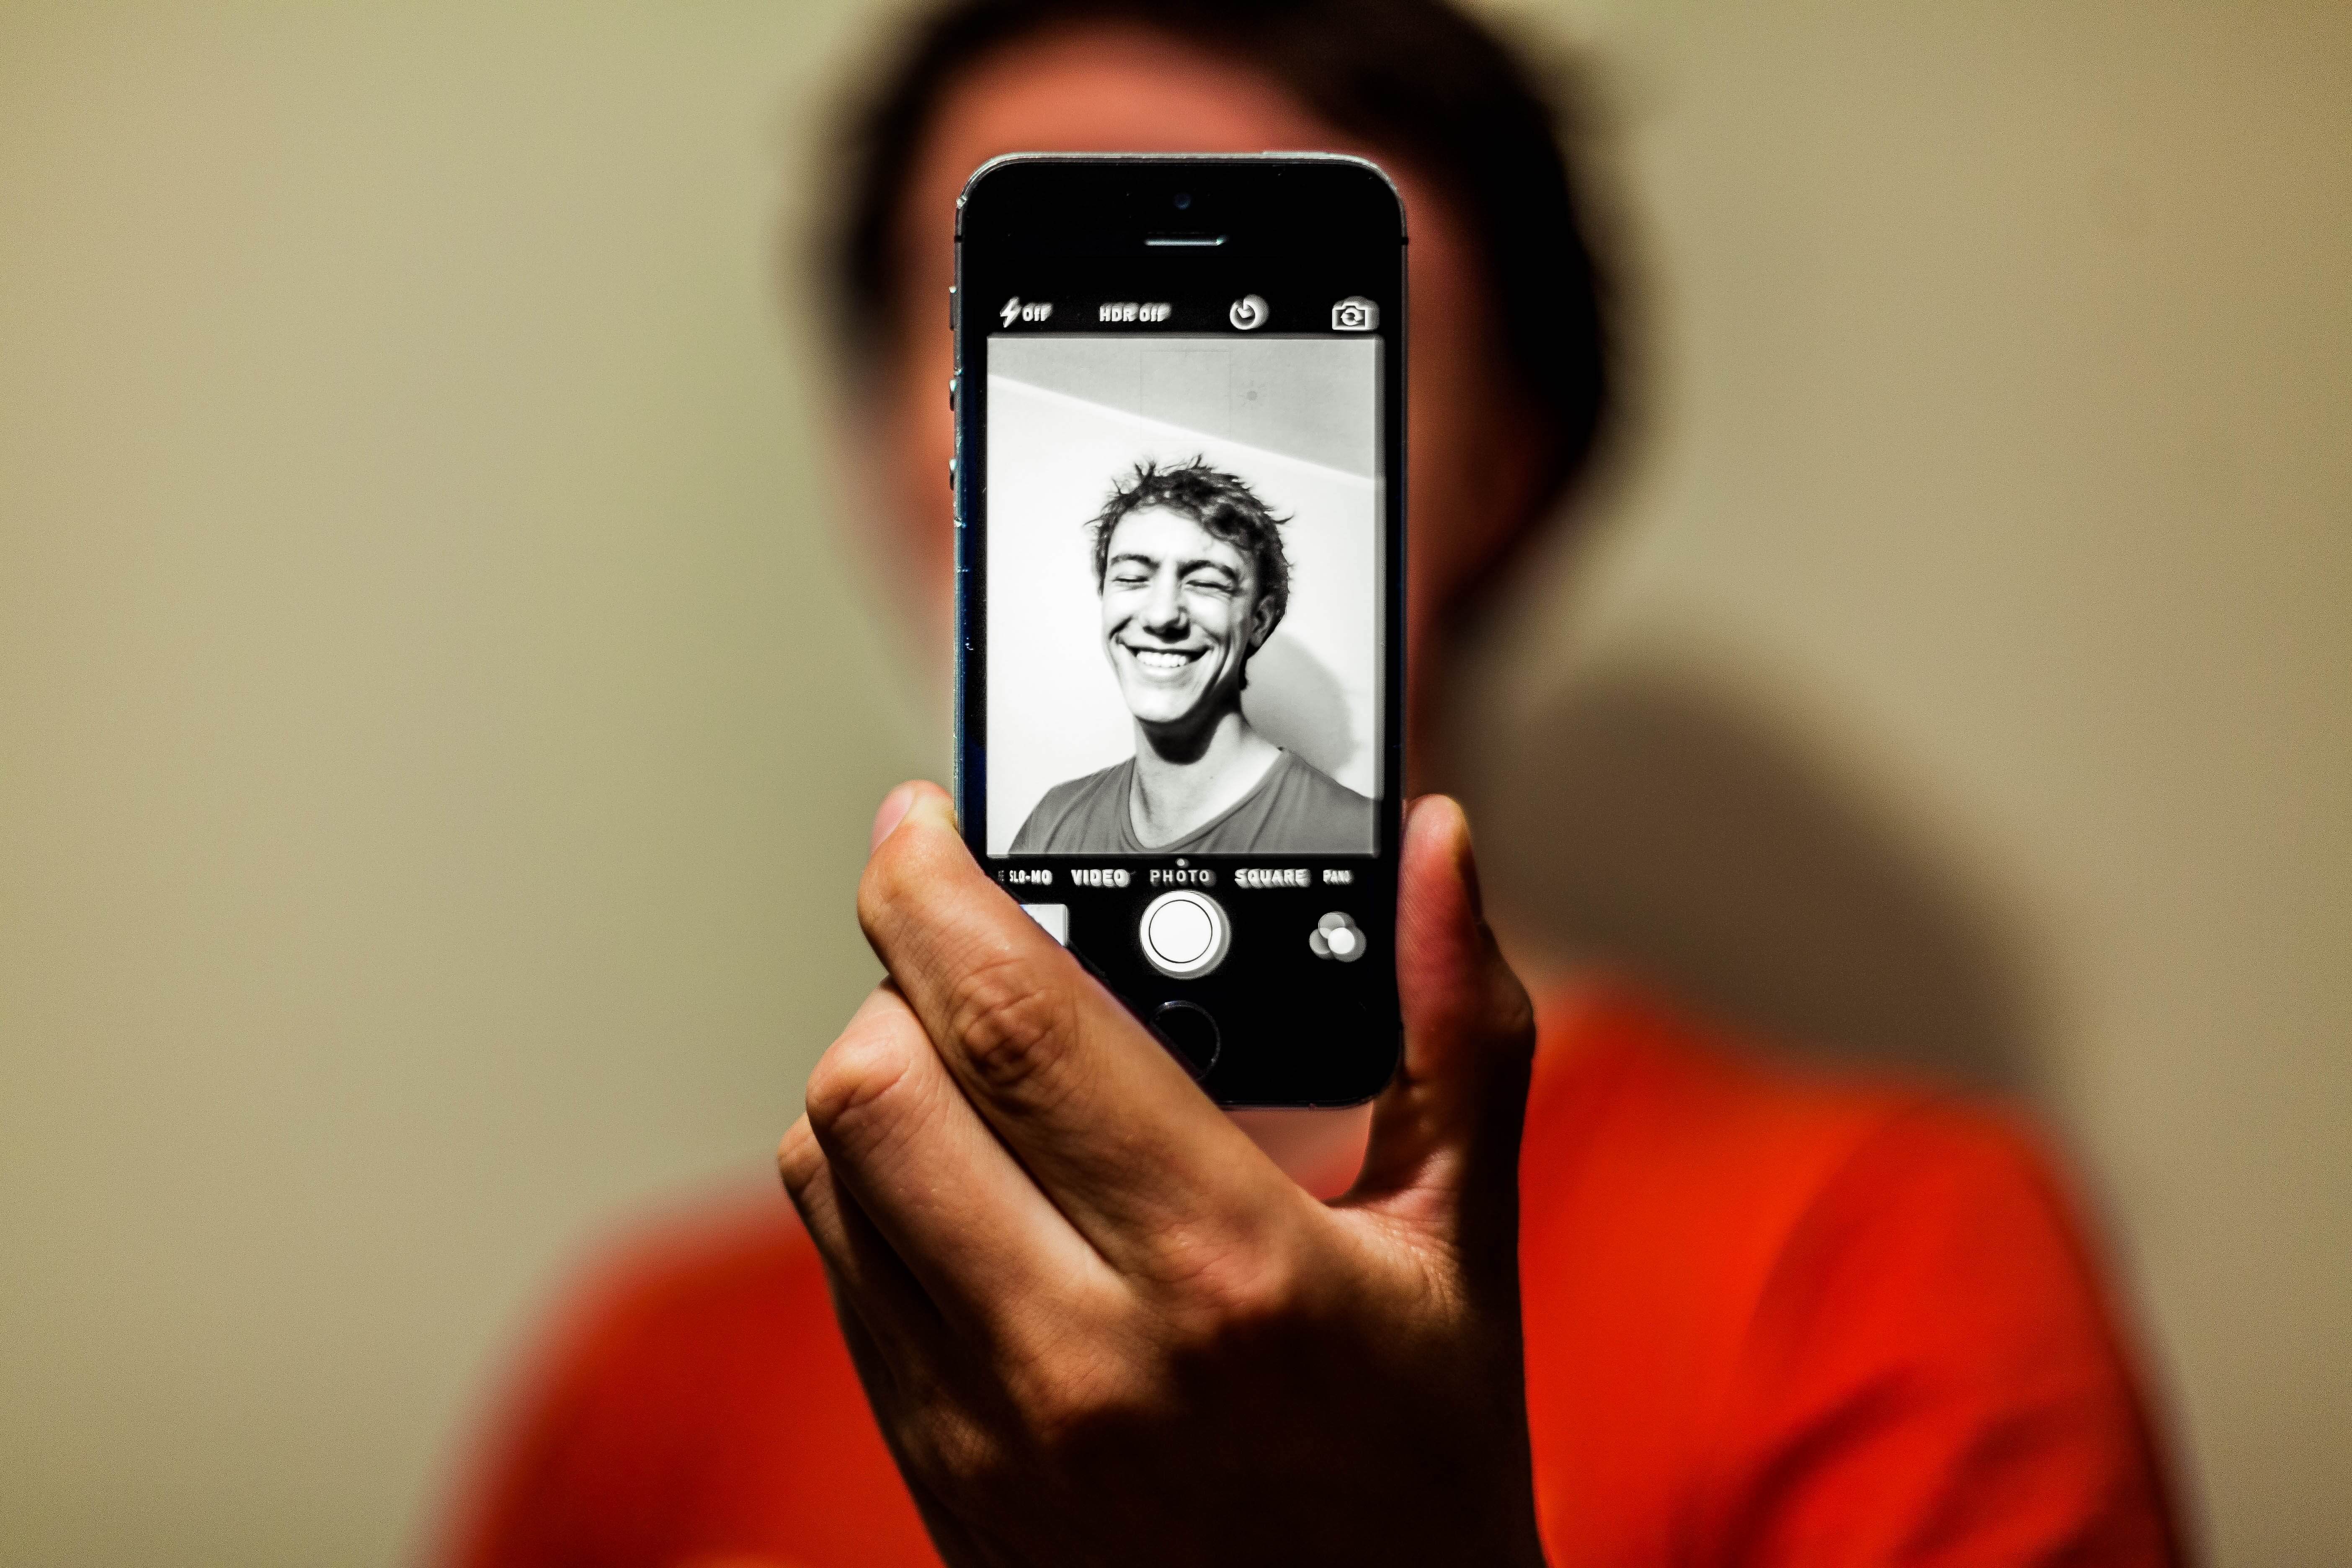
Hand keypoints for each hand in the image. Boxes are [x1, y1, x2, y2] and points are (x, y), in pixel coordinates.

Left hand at [778, 783, 1542, 1567]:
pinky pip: (841, 1279)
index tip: (925, 821)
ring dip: (879, 1084)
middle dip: (899, 977)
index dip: (937, 889)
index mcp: (1224, 1268)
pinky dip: (874, 1193)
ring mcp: (988, 1427)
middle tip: (971, 950)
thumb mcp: (1466, 1243)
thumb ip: (1456, 1028)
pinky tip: (976, 1185)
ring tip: (979, 1070)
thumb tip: (1434, 847)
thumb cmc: (1425, 1470)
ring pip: (827, 1176)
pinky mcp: (939, 1476)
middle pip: (873, 1086)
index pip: (1012, 1024)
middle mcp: (1079, 1352)